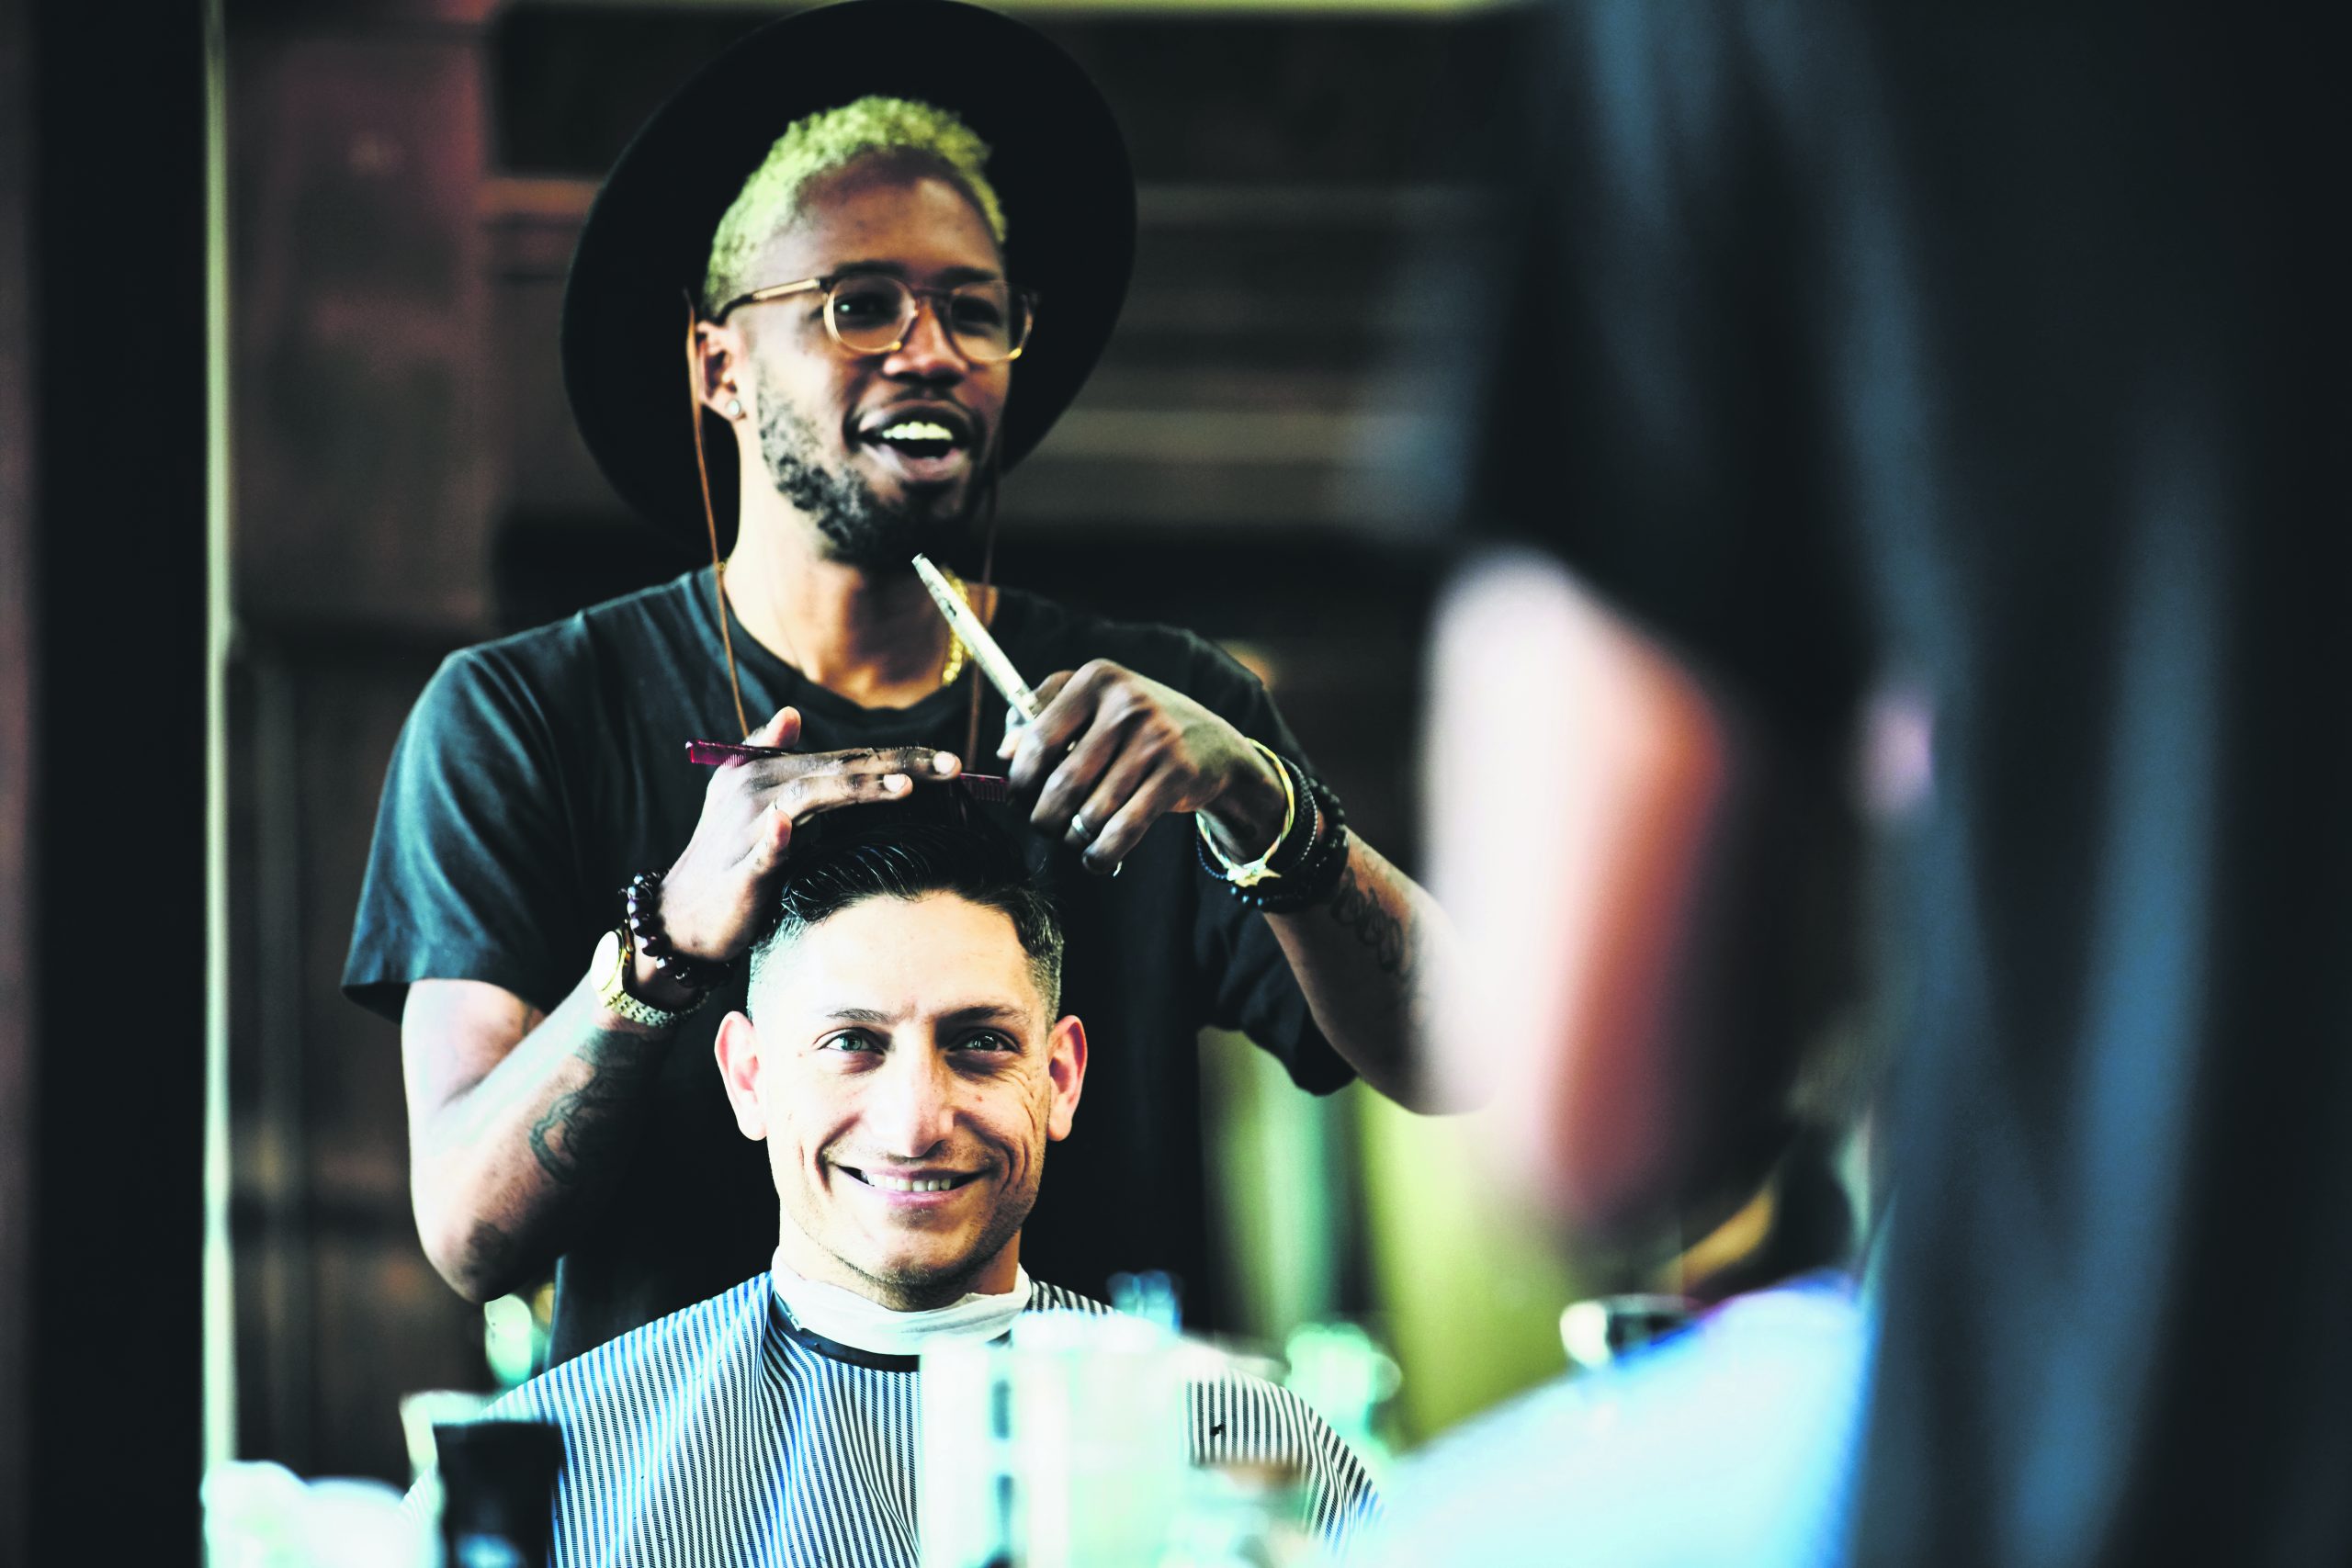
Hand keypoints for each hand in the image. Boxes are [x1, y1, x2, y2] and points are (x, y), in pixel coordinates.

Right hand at [656, 706, 960, 961]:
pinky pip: (761, 850)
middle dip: (898, 765)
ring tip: (903, 787)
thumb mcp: (749, 801)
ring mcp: (749, 828)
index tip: (949, 761)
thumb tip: (791, 712)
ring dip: (855, 789)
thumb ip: (772, 756)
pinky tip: (787, 828)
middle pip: (839, 769)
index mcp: (771, 773)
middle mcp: (760, 790)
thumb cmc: (726, 858)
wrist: (682, 917)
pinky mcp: (740, 869)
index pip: (846, 758)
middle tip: (952, 766)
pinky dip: (774, 839)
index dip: (898, 756)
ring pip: (809, 798)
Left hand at [1001, 660, 1285, 873]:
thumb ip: (1043, 714)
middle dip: (1044, 817)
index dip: (1020, 779)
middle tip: (1044, 826)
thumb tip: (1004, 752)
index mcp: (1097, 679)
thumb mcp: (1094, 703)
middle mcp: (1126, 703)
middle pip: (1062, 783)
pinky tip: (1096, 858)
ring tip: (1073, 839)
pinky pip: (1124, 829)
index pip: (1038, 739)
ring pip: (1091, 812)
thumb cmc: (1136, 727)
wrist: (1214, 746)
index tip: (1020, 797)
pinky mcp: (1176, 776)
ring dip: (1074, 838)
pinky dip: (1102, 853)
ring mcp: (1155, 739)